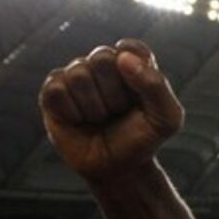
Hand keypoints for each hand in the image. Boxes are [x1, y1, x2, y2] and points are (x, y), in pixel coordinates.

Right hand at [38, 39, 183, 184]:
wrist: (118, 169)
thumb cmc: (143, 139)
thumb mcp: (166, 119)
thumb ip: (156, 85)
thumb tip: (123, 57)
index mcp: (133, 61)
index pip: (131, 49)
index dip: (136, 77)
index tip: (140, 101)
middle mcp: (103, 63)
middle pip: (102, 58)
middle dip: (115, 94)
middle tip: (119, 112)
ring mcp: (76, 75)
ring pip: (79, 75)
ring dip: (94, 107)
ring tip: (101, 118)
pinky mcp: (53, 91)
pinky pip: (57, 90)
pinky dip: (73, 112)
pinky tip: (80, 120)